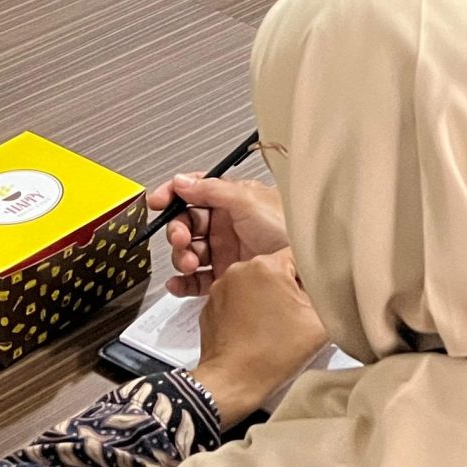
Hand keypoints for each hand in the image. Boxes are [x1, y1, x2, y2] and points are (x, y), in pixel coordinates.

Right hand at [148, 174, 288, 297]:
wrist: (307, 266)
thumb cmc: (290, 228)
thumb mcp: (249, 201)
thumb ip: (212, 190)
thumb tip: (182, 181)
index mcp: (232, 200)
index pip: (195, 191)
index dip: (174, 194)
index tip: (158, 202)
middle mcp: (227, 224)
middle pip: (187, 223)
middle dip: (178, 230)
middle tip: (182, 239)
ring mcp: (226, 251)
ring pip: (189, 252)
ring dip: (181, 257)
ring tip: (188, 263)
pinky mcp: (226, 277)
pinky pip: (196, 280)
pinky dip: (183, 283)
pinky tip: (178, 284)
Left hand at [188, 250, 329, 421]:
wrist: (232, 383)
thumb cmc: (275, 354)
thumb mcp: (320, 325)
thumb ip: (332, 300)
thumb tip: (336, 291)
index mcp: (267, 266)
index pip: (300, 257)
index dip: (312, 277)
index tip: (315, 298)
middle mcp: (239, 269)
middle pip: (276, 270)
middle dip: (289, 289)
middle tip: (297, 316)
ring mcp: (220, 287)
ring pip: (255, 284)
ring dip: (267, 298)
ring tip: (275, 326)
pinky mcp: (210, 306)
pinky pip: (237, 299)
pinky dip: (247, 310)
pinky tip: (256, 332)